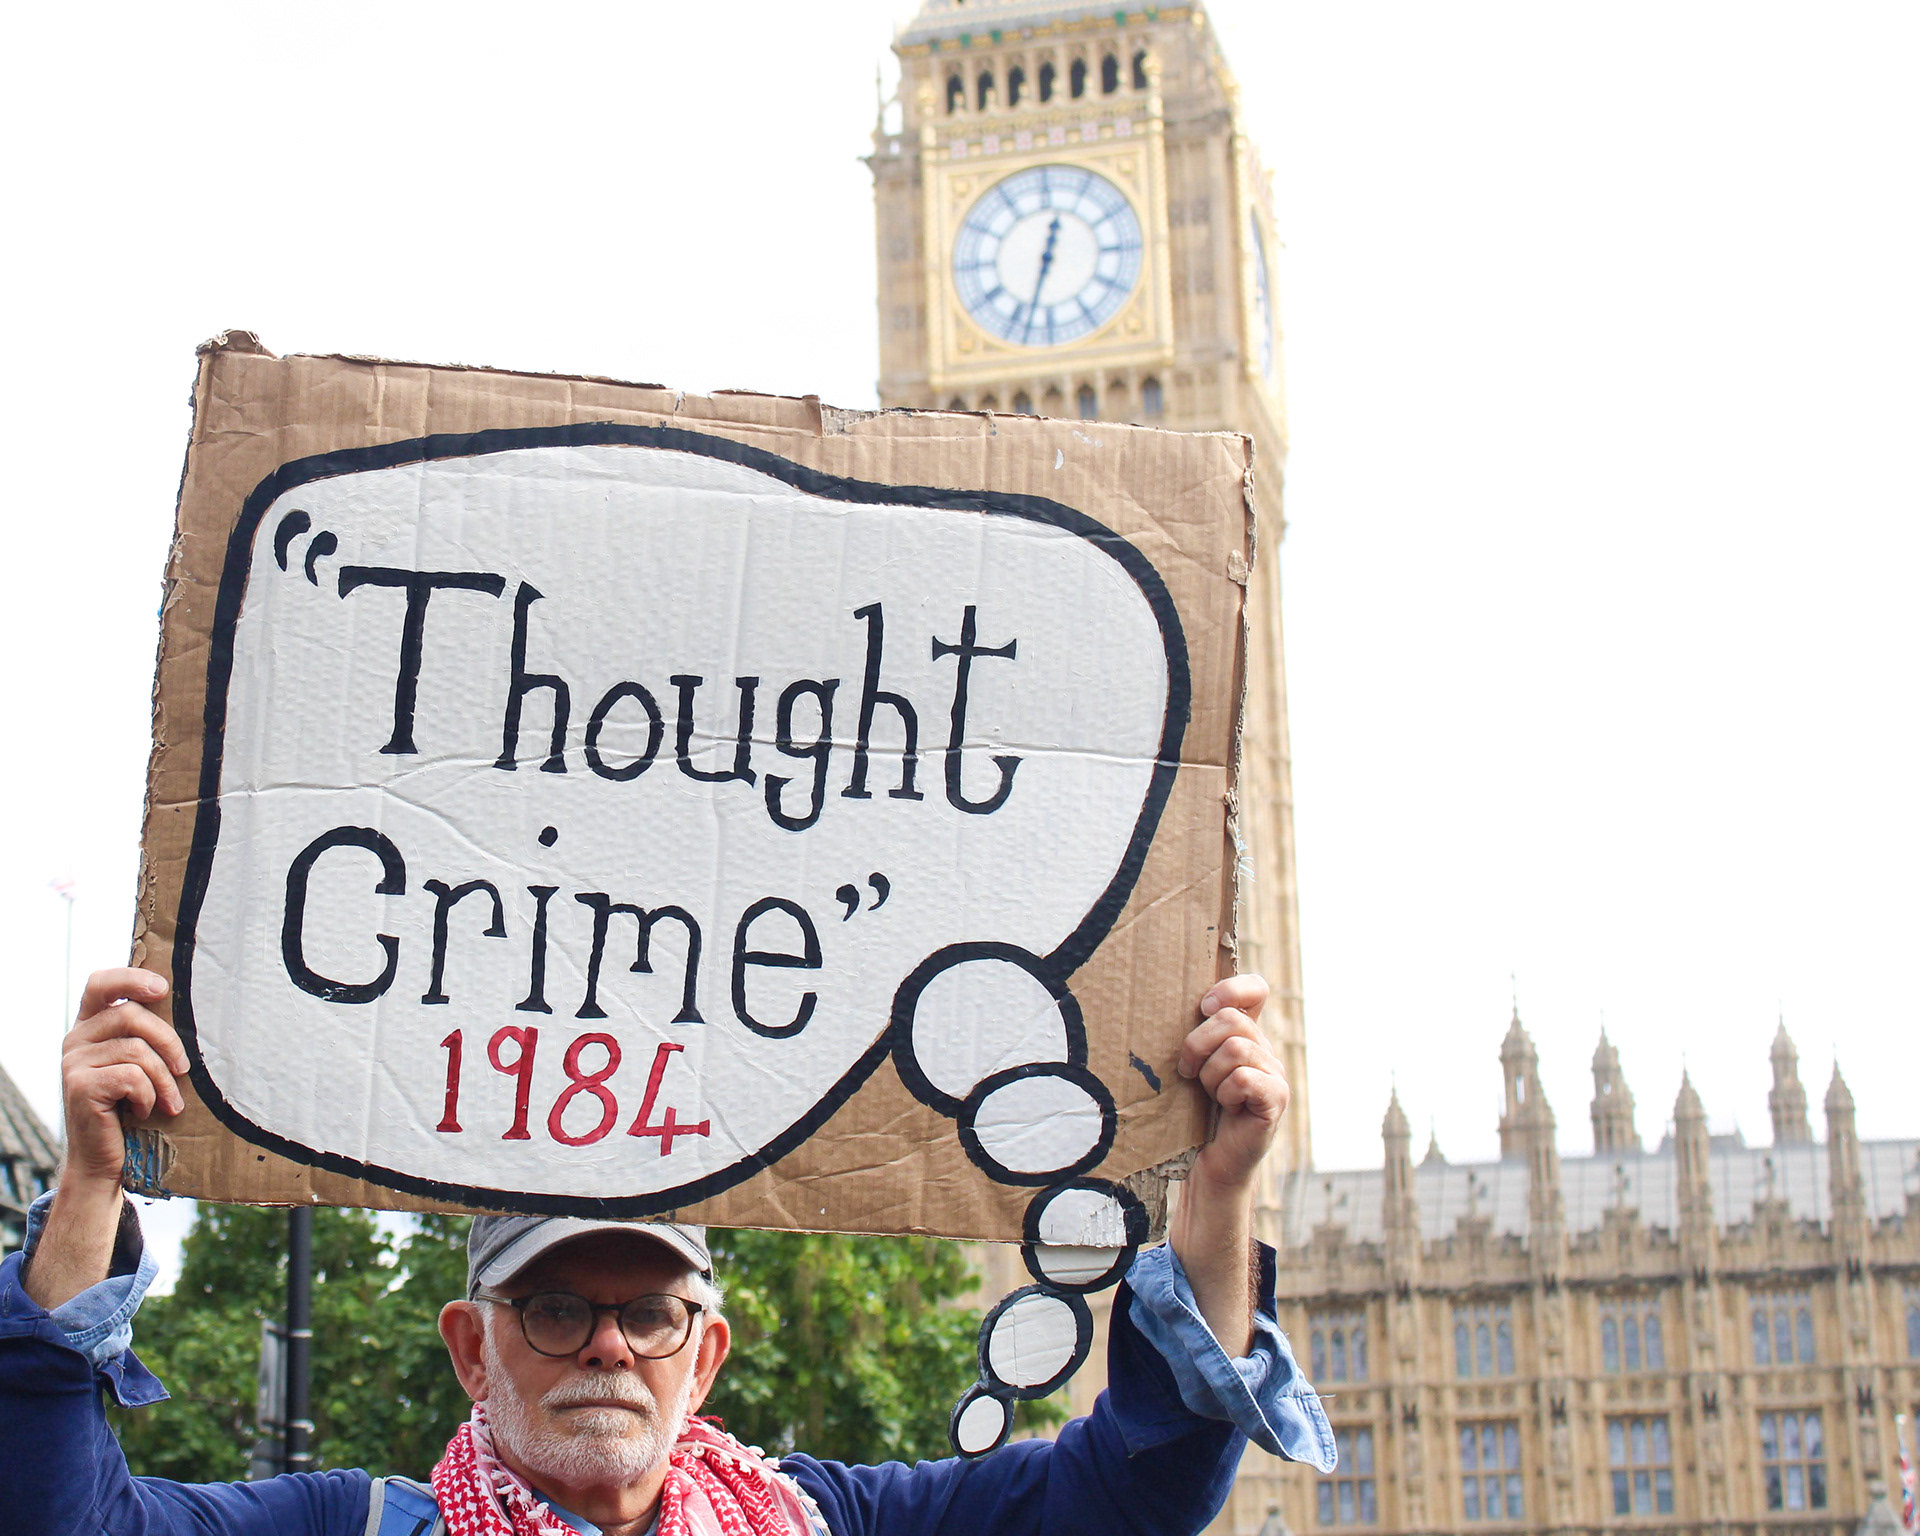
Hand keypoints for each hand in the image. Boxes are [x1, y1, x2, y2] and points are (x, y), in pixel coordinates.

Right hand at [60, 968, 183, 1187]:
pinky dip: (149, 1096)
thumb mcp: (140, 1065)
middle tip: (184, 1069)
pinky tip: (146, 1111)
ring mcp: (73, 1062)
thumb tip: (193, 1010)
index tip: (162, 989)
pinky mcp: (79, 1086)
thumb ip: (148, 1036)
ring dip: (164, 1079)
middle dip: (169, 1041)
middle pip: (132, 1015)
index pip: (101, 984)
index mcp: (91, 1026)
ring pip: (137, 1050)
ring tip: (170, 1101)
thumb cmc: (134, 1107)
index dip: (131, 978)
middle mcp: (76, 1038)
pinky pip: (132, 1077)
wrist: (106, 1158)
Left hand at [1177, 973, 1286, 1196]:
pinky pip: (1244, 1078)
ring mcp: (1275, 1073)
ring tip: (1210, 1094)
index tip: (1203, 1007)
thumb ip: (1192, 1035)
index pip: (1256, 988)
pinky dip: (1225, 1092)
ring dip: (1210, 1075)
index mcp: (1246, 1034)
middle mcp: (1265, 1049)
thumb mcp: (1190, 1065)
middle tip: (1189, 1071)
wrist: (1207, 1162)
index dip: (1230, 989)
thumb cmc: (1193, 1112)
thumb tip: (1161, 1002)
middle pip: (1231, 1019)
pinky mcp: (1276, 1098)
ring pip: (1236, 1048)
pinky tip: (1226, 1107)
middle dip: (1198, 1044)